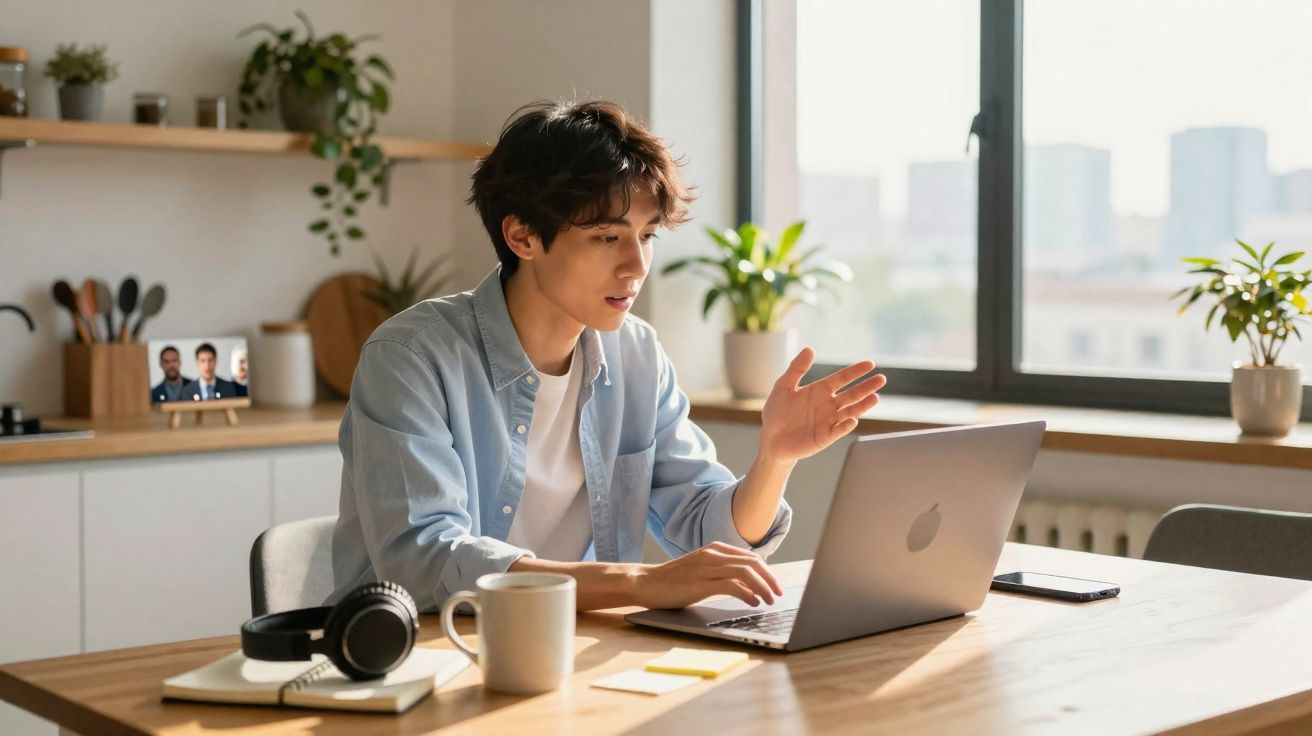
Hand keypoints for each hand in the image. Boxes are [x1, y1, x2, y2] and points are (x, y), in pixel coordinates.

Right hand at [631, 542, 783, 608]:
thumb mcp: (702, 571)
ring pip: (745, 572)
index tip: (775, 585)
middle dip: (770, 579)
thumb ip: (722, 572)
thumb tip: (748, 585)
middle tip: (778, 594)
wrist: (646, 582)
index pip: (750, 556)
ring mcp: (707, 567)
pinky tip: (753, 603)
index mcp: (716, 549)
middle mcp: (714, 554)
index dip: (767, 571)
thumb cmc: (674, 580)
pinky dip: (747, 594)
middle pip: (753, 562)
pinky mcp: (701, 583)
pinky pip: (732, 585)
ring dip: (762, 587)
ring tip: (769, 600)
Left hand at [759, 347, 885, 462]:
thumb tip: (810, 348)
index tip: (870, 364)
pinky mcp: (825, 437)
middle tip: (881, 379)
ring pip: (850, 411)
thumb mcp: (783, 386)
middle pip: (851, 394)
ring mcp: (829, 421)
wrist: (771, 438)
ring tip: (875, 397)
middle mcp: (828, 405)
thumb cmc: (777, 412)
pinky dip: (845, 426)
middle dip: (866, 387)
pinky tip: (853, 419)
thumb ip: (796, 368)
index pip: (842, 378)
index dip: (855, 371)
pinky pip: (838, 430)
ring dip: (862, 405)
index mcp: (820, 390)